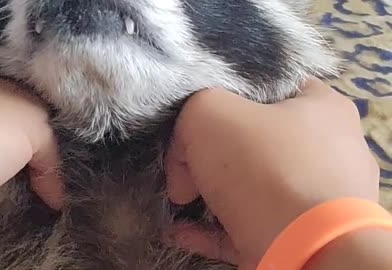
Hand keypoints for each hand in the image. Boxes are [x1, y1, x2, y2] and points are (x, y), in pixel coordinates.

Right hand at [166, 78, 379, 268]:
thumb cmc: (263, 166)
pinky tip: (181, 232)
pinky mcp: (297, 236)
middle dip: (206, 156)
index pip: (265, 88)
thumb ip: (192, 112)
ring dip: (206, 194)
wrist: (307, 252)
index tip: (195, 120)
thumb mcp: (210, 112)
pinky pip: (247, 226)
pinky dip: (212, 228)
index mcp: (319, 107)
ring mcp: (314, 198)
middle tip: (182, 170)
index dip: (223, 98)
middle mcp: (325, 151)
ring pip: (249, 187)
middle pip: (251, 141)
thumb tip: (186, 159)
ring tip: (178, 200)